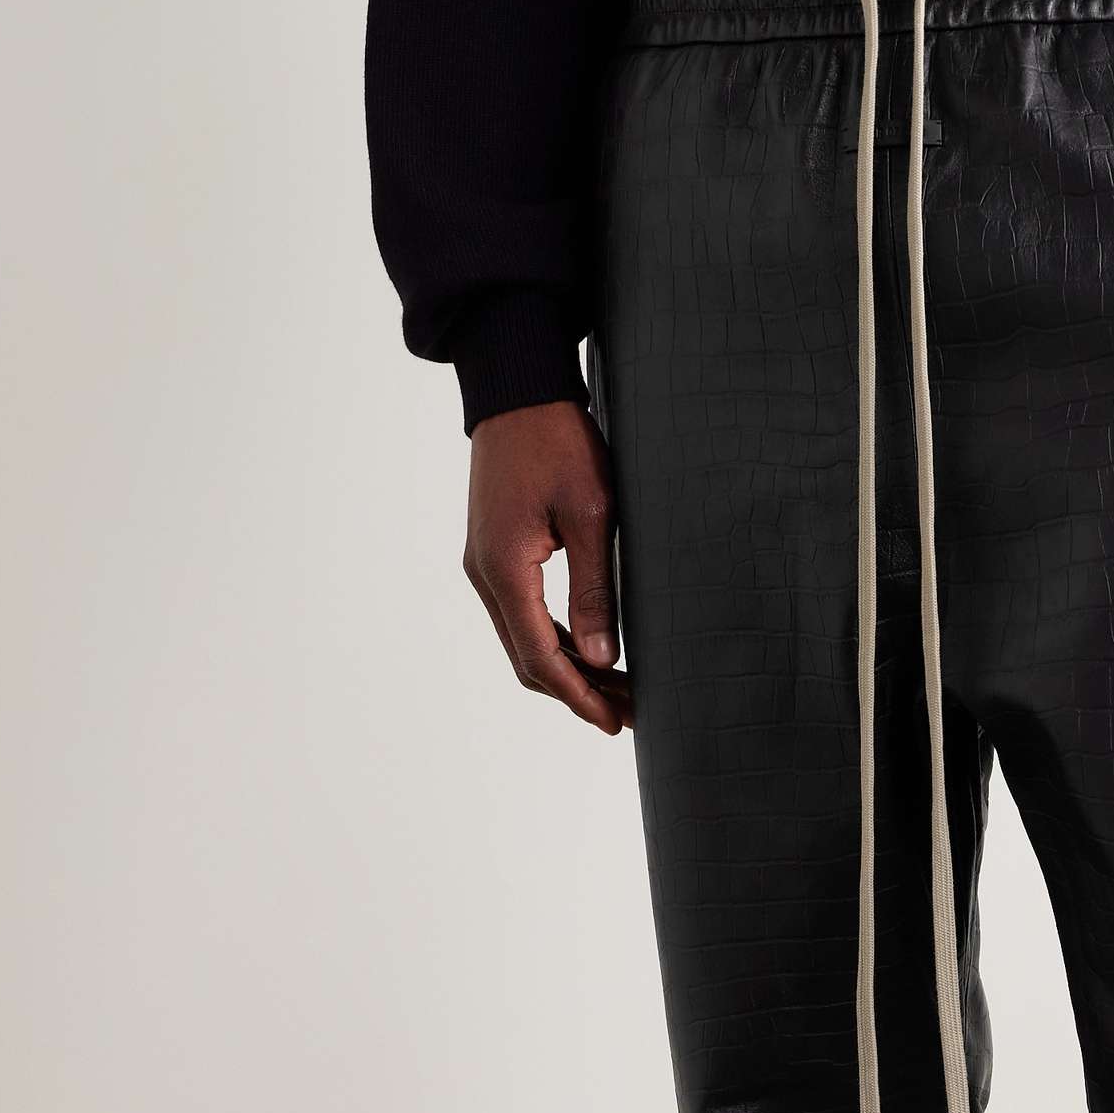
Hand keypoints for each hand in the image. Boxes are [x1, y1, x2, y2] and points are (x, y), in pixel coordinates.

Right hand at [463, 400, 626, 734]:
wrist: (517, 391)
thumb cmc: (558, 441)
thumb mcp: (590, 514)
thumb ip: (595, 590)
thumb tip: (603, 658)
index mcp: (506, 570)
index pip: (540, 658)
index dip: (579, 696)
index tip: (614, 721)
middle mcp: (485, 575)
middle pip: (527, 659)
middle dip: (577, 691)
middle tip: (628, 712)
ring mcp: (485, 566)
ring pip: (523, 640)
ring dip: (568, 669)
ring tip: (618, 688)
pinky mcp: (495, 553)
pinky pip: (522, 614)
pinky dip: (555, 640)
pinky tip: (592, 649)